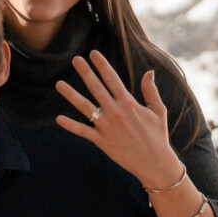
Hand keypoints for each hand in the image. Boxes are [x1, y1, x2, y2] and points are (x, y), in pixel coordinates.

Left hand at [57, 52, 184, 191]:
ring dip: (71, 95)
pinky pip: (83, 131)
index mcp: (128, 103)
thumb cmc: (157, 136)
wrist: (155, 163)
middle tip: (75, 59)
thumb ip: (151, 91)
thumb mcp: (158, 111)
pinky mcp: (102, 141)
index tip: (93, 53)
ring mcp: (107, 127)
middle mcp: (116, 112)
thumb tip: (149, 72)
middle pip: (96, 88)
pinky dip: (71, 126)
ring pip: (85, 107)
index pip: (112, 79)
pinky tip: (59, 118)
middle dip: (85, 72)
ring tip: (59, 84)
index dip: (102, 65)